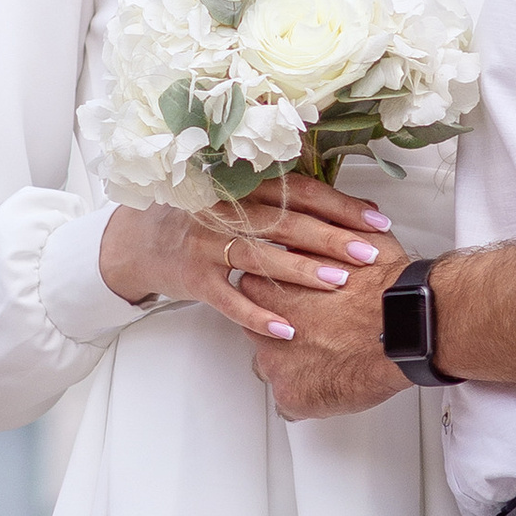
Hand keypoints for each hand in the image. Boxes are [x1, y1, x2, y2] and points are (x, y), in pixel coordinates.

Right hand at [100, 175, 394, 345]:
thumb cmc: (201, 218)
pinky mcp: (194, 278)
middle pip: (285, 222)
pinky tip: (286, 330)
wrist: (138, 241)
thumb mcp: (234, 197)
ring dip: (301, 271)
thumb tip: (345, 207)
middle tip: (369, 253)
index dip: (339, 205)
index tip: (376, 221)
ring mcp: (206, 244)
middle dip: (331, 238)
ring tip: (339, 282)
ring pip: (260, 257)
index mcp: (242, 185)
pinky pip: (229, 300)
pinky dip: (257, 315)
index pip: (298, 191)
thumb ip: (279, 199)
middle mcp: (224, 210)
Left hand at [248, 243, 409, 419]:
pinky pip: (290, 403)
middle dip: (286, 332)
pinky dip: (309, 398)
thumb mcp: (352, 236)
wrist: (401, 321)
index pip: (256, 293)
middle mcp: (263, 324)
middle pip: (261, 331)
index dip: (283, 299)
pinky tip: (330, 388)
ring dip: (296, 365)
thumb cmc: (381, 283)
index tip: (301, 302)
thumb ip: (330, 228)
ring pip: (274, 368)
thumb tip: (333, 218)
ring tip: (328, 361)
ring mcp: (275, 362)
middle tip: (318, 331)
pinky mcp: (292, 395)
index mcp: (269, 283)